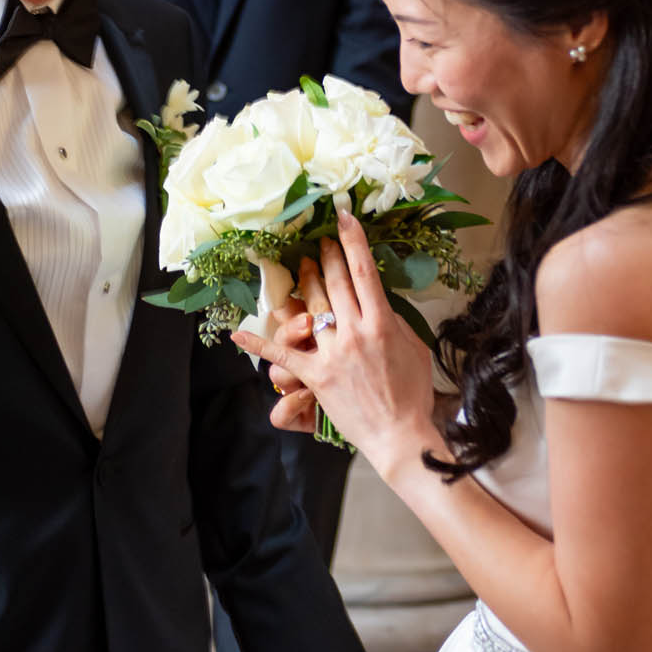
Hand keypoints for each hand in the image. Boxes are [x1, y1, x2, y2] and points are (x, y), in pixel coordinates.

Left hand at [233, 212, 439, 478]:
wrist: (400, 434)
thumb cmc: (412, 392)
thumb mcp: (413, 347)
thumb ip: (394, 320)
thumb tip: (377, 302)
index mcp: (382, 323)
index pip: (364, 272)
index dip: (352, 241)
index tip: (343, 218)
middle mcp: (355, 332)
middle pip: (334, 284)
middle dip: (326, 257)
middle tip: (320, 241)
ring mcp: (332, 353)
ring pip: (310, 309)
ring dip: (304, 285)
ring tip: (303, 267)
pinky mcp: (315, 376)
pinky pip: (282, 356)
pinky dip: (259, 343)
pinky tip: (237, 331)